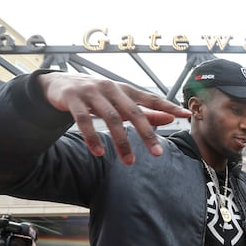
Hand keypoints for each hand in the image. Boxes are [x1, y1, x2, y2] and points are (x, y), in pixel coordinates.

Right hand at [36, 73, 191, 164]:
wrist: (58, 84)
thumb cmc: (96, 95)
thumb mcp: (121, 102)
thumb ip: (145, 111)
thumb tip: (170, 118)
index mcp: (124, 89)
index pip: (151, 98)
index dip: (168, 106)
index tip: (186, 115)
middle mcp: (110, 88)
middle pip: (133, 112)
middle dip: (147, 133)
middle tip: (158, 153)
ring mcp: (91, 92)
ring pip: (111, 119)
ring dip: (121, 142)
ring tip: (129, 161)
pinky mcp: (73, 99)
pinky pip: (84, 120)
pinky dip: (92, 137)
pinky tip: (99, 152)